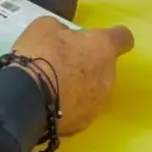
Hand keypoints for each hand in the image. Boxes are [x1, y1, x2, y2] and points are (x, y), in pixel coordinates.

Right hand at [10, 16, 134, 134]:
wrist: (27, 99)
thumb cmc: (40, 55)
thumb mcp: (46, 27)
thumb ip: (63, 30)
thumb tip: (64, 37)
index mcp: (104, 47)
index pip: (123, 37)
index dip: (112, 36)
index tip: (97, 38)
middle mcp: (109, 76)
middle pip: (106, 67)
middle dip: (89, 64)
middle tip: (64, 62)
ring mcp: (98, 103)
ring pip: (95, 90)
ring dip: (81, 87)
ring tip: (54, 86)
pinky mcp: (84, 124)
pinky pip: (80, 110)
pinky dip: (70, 106)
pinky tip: (51, 104)